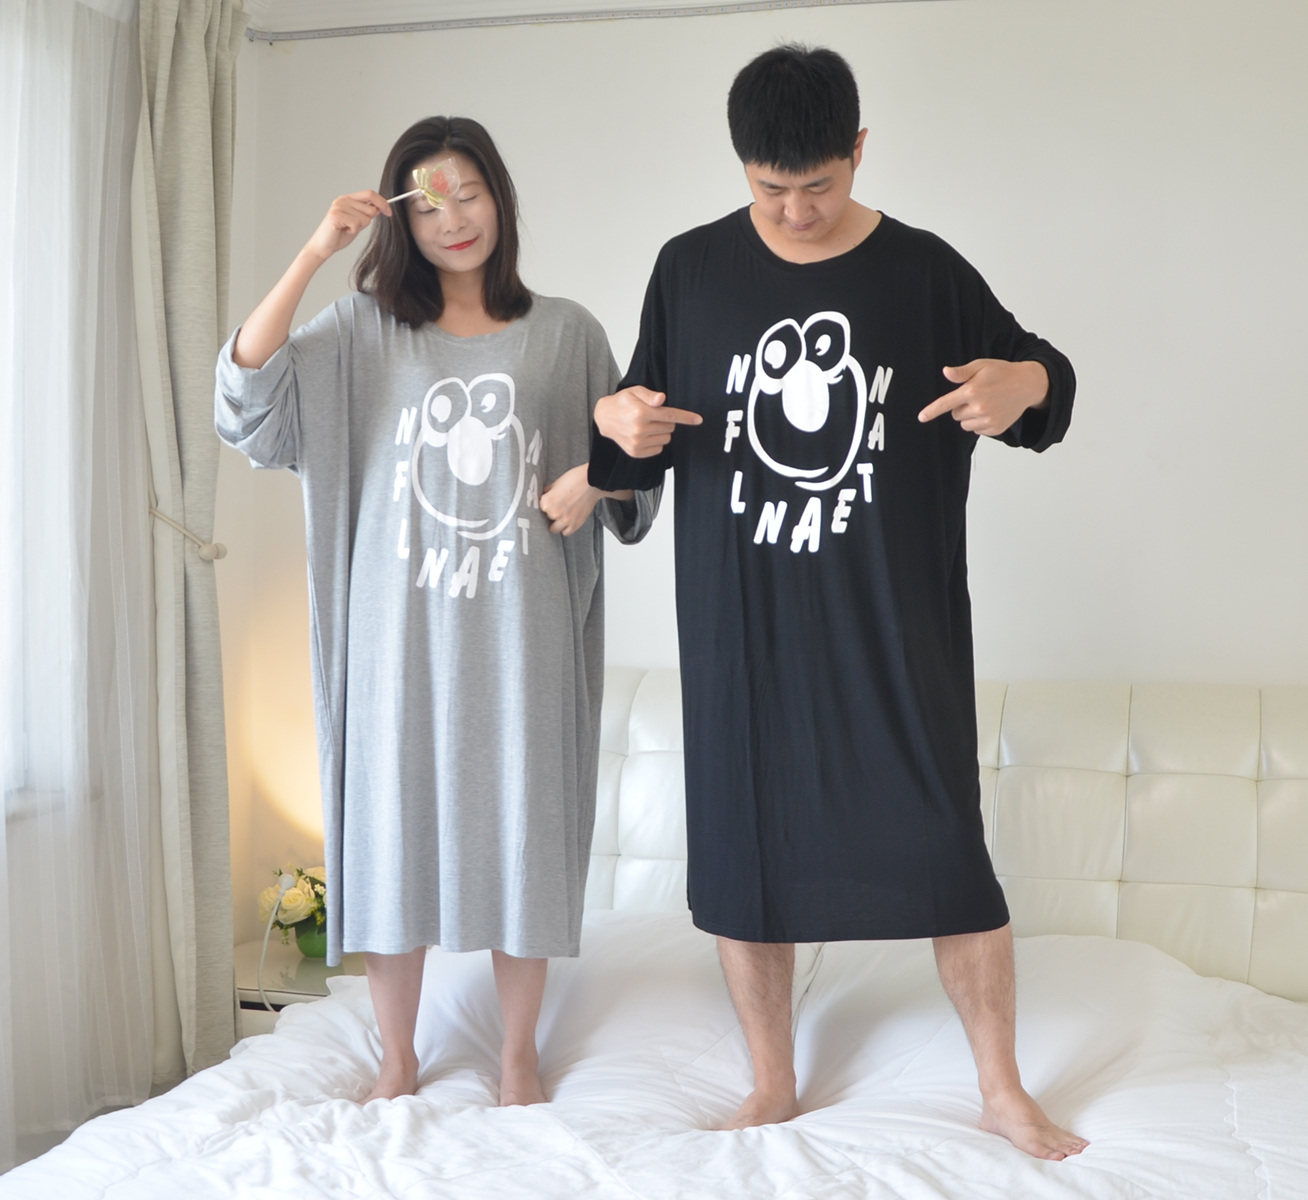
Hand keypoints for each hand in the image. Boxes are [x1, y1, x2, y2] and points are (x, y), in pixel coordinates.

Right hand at [304, 190, 391, 261]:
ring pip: (365, 218)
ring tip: (347, 228)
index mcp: (348, 198)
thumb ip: (366, 214)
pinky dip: (353, 231)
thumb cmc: (339, 235)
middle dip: (368, 221)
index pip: (370, 194)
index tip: (389, 212)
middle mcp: (343, 200)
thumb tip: (380, 208)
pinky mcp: (336, 215)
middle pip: (370, 208)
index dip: (382, 202)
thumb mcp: (357, 222)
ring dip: (359, 227)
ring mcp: (339, 206)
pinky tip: (343, 231)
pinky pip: (357, 224)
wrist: (323, 246)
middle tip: (354, 226)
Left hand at [541, 465, 601, 535]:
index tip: (550, 502)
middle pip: (547, 518)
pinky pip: (566, 532)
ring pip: (554, 529)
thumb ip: (549, 492)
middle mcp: (555, 513)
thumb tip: (545, 495)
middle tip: (558, 506)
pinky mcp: (576, 524)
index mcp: (547, 502)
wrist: (592, 481)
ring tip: (563, 514)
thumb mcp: (556, 483)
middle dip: (552, 513)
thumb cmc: (576, 479)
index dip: (546, 504)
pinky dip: (566, 528)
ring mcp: (565, 520)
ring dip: (557, 523)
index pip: (540, 508)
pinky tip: (568, 520)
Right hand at [594, 386, 701, 457]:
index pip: (670, 415)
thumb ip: (650, 395)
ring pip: (666, 439)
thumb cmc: (622, 402)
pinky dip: (655, 441)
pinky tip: (644, 434)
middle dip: (666, 421)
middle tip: (653, 415)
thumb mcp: (635, 391)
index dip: (686, 417)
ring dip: (661, 432)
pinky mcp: (636, 452)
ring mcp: (637, 443)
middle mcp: (639, 430)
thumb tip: (662, 399)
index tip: (698, 420)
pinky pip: (658, 448)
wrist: (605, 418)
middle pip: (670, 427)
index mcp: (641, 413)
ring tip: (647, 425)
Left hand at [917, 359, 1048, 437]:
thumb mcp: (981, 366)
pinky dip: (980, 423)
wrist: (1027, 384)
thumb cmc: (1002, 372)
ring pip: (965, 424)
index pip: (946, 403)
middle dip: (961, 406)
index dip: (931, 411)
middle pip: (955, 415)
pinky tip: (992, 411)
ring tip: (985, 402)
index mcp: (972, 391)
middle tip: (976, 395)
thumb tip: (945, 372)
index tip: (921, 417)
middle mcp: (979, 408)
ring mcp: (988, 420)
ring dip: (969, 416)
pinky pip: (977, 430)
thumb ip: (962, 372)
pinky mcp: (995, 429)